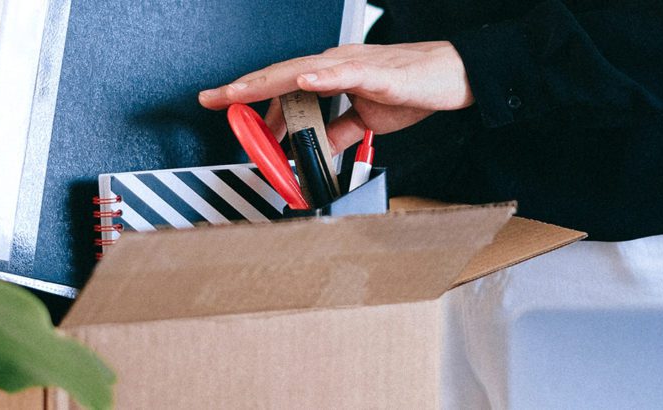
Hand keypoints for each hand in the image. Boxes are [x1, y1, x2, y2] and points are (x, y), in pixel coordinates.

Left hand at [198, 41, 473, 152]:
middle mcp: (334, 65)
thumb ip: (337, 132)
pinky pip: (343, 74)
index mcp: (330, 75)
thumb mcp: (366, 119)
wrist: (452, 75)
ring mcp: (352, 66)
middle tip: (210, 99)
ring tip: (237, 93)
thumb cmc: (412, 88)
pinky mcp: (375, 73)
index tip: (219, 104)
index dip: (248, 95)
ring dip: (267, 83)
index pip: (280, 85)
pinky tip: (300, 81)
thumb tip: (313, 148)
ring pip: (300, 72)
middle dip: (241, 88)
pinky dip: (319, 77)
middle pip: (278, 76)